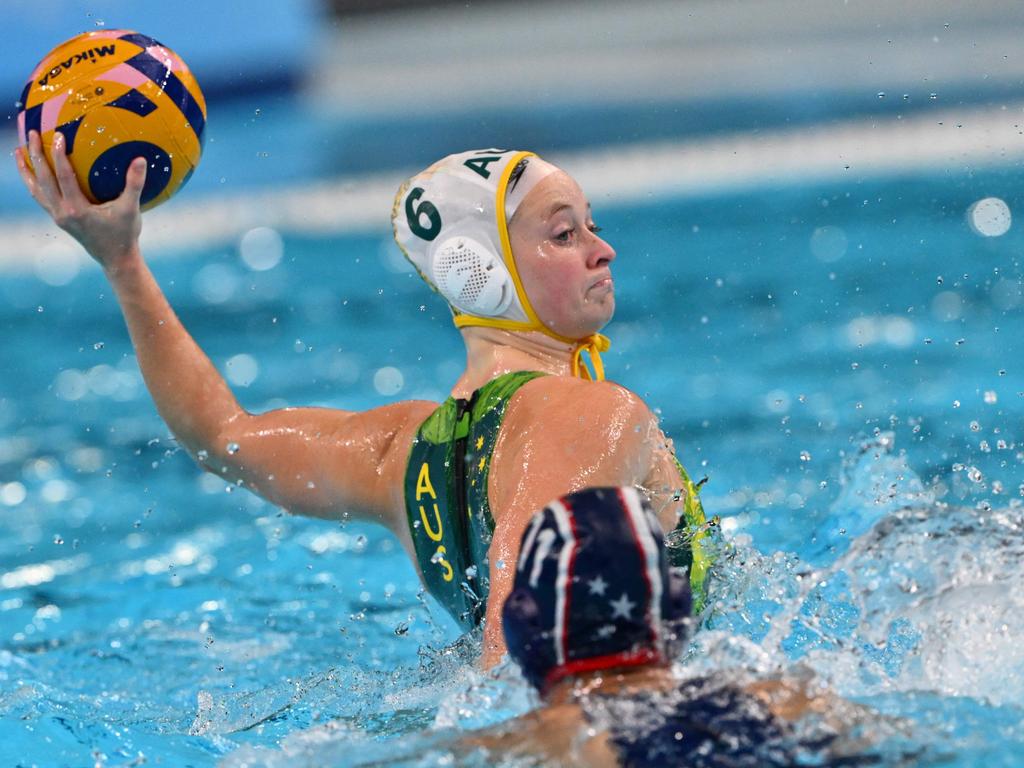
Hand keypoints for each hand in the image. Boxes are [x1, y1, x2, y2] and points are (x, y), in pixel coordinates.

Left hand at [15, 129, 146, 270]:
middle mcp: (62, 213)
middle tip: (33, 134)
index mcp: (77, 209)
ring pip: (35, 190)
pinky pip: (40, 197)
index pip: (63, 176)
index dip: (59, 155)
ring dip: (26, 170)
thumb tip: (141, 160)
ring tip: (18, 152)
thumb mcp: (130, 209)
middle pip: (43, 179)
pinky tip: (32, 174)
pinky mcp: (60, 219)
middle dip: (36, 155)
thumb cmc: (124, 234)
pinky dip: (33, 183)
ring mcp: (58, 216)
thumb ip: (134, 184)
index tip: (57, 135)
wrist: (116, 260)